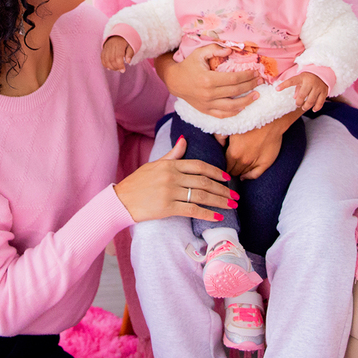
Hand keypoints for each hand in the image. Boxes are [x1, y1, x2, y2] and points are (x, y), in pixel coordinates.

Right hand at [101, 36, 134, 70]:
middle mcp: (111, 45)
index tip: (123, 70)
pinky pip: (102, 58)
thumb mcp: (131, 45)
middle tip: (120, 70)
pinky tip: (110, 67)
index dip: (120, 65)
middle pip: (111, 59)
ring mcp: (106, 47)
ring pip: (106, 60)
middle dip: (116, 67)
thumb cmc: (126, 42)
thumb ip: (130, 53)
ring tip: (116, 69)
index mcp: (119, 44)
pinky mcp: (103, 49)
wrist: (118, 34)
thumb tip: (128, 62)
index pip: (118, 57)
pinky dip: (105, 64)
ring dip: (110, 67)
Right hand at [114, 136, 237, 222]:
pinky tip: (217, 217)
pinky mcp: (167, 207)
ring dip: (220, 201)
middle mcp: (172, 176)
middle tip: (236, 196)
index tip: (228, 178)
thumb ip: (172, 155)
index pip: (199, 166)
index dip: (216, 172)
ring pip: (201, 195)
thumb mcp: (154, 165)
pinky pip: (192, 210)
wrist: (121, 200)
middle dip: (223, 190)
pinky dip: (207, 214)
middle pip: (204, 182)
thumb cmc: (137, 183)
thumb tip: (184, 140)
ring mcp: (170, 192)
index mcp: (170, 165)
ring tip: (232, 206)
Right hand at [155, 45, 259, 118]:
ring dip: (247, 102)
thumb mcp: (199, 53)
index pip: (234, 79)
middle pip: (236, 91)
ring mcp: (207, 104)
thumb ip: (215, 49)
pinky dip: (234, 112)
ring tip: (257, 96)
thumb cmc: (188, 65)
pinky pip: (223, 114)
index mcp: (208, 79)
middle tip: (260, 81)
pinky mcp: (205, 110)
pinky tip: (243, 107)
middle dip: (251, 86)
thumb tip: (231, 50)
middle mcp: (209, 94)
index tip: (256, 72)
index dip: (247, 76)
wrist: (174, 81)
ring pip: (232, 106)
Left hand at [225, 108, 301, 179]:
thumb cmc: (251, 121)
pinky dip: (248, 177)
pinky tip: (244, 176)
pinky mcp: (265, 163)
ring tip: (236, 169)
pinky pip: (255, 175)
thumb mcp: (232, 127)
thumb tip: (219, 144)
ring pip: (243, 173)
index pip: (225, 166)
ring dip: (238, 171)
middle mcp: (244, 160)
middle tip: (229, 166)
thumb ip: (221, 136)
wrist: (270, 120)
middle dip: (230, 169)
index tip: (222, 163)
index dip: (223, 165)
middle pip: (233, 171)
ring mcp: (255, 163)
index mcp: (234, 152)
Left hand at [278, 72, 327, 111]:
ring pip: (311, 100)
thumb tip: (295, 98)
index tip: (277, 89)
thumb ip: (297, 88)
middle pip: (302, 95)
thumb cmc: (308, 77)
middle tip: (297, 104)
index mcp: (302, 77)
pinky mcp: (324, 92)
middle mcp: (310, 82)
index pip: (291, 81)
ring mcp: (318, 87)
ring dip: (306, 106)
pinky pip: (320, 102)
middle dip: (298, 102)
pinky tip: (313, 109)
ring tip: (304, 107)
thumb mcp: (301, 79)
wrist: (323, 72)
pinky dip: (316, 107)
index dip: (284, 85)